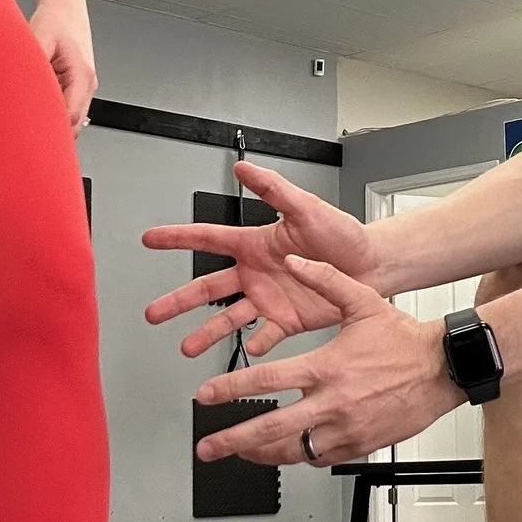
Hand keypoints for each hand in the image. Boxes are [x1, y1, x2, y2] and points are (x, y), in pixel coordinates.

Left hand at [28, 0, 95, 131]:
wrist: (66, 5)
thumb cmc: (55, 19)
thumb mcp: (37, 40)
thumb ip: (31, 69)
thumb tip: (18, 95)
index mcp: (82, 75)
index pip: (70, 117)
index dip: (50, 129)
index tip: (29, 132)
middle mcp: (88, 84)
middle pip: (74, 125)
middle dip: (51, 131)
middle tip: (23, 131)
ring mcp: (85, 87)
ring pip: (72, 119)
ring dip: (52, 120)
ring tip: (28, 113)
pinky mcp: (78, 86)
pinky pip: (68, 108)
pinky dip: (53, 110)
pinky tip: (36, 103)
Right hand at [143, 162, 377, 358]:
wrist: (372, 264)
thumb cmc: (342, 234)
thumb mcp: (306, 207)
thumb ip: (273, 188)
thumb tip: (244, 167)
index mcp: (254, 244)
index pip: (207, 238)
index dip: (176, 238)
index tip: (150, 239)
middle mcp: (255, 273)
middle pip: (207, 288)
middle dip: (178, 301)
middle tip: (153, 313)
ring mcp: (269, 298)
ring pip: (229, 318)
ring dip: (207, 333)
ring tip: (188, 348)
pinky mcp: (287, 320)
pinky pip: (267, 334)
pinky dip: (259, 344)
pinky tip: (253, 353)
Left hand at [192, 256, 459, 464]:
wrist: (443, 369)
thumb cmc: (404, 339)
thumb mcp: (362, 300)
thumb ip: (323, 278)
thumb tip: (294, 261)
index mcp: (326, 367)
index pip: (266, 381)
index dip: (230, 389)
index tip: (206, 396)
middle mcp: (332, 402)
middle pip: (271, 428)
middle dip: (233, 440)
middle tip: (208, 446)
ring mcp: (346, 428)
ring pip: (294, 450)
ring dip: (262, 455)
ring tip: (241, 453)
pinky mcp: (360, 445)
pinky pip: (321, 458)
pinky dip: (300, 455)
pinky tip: (288, 450)